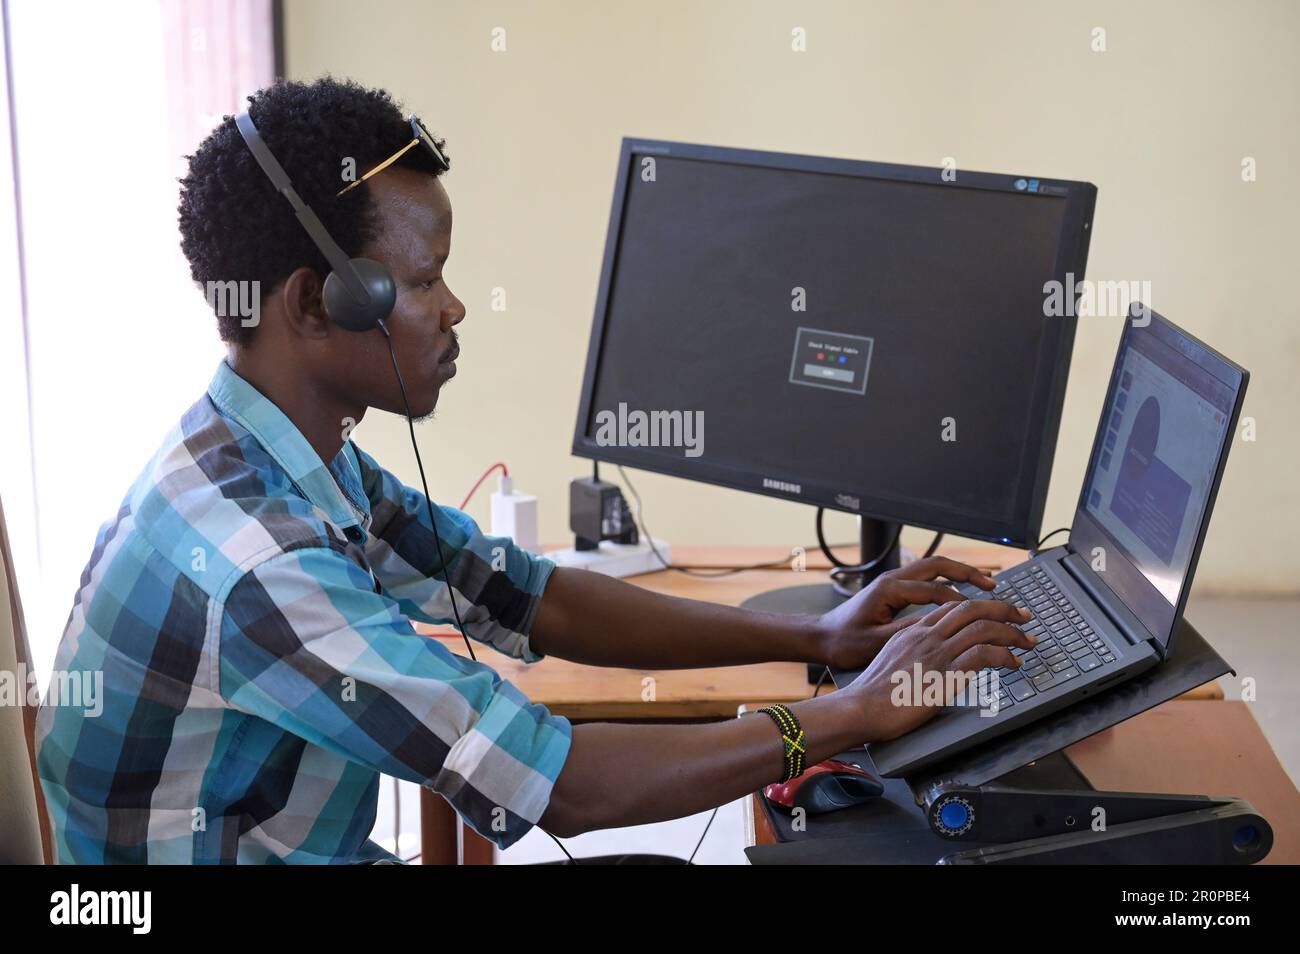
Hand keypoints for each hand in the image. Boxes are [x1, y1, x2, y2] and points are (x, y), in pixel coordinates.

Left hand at [816, 557, 998, 670]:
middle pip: (939, 566)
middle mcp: (893, 579)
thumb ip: (910, 632)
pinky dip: (947, 582)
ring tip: (987, 583)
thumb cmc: (844, 643)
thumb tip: (942, 626)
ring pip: (933, 568)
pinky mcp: (893, 590)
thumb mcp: (879, 642)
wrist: (821, 638)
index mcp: (890, 589)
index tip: (986, 613)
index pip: (937, 590)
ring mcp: (893, 582)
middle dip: (969, 573)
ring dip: (960, 574)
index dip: (964, 602)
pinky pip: (927, 578)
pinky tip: (962, 593)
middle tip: (994, 584)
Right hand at [844, 598, 1036, 742]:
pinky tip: (1013, 663)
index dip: (978, 606)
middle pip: (972, 608)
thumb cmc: (872, 694)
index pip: (952, 608)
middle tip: (1022, 616)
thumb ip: (912, 653)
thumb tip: (930, 661)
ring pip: (983, 627)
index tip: (994, 612)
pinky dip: (1004, 655)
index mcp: (912, 631)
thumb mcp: (891, 662)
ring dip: (1011, 632)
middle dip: (1003, 609)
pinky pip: (984, 654)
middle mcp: (927, 636)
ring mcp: (937, 653)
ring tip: (1027, 641)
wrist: (861, 707)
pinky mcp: (946, 674)